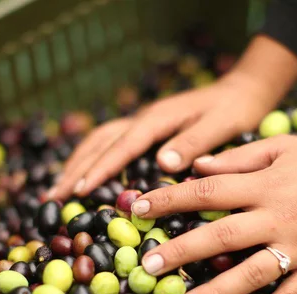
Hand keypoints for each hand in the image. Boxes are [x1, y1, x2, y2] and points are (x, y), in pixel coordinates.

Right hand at [47, 36, 296, 199]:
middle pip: (99, 142)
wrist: (242, 92)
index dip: (101, 169)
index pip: (122, 145)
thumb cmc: (235, 111)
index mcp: (158, 119)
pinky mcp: (146, 130)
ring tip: (57, 190)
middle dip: (75, 169)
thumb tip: (163, 162)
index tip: (80, 190)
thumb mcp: (222, 125)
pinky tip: (84, 176)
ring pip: (99, 141)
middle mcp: (144, 119)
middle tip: (53, 198)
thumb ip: (195, 142)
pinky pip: (110, 143)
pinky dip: (92, 159)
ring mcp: (142, 123)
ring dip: (77, 164)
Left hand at [130, 124, 296, 293]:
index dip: (170, 199)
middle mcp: (278, 216)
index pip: (209, 190)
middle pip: (222, 235)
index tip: (136, 206)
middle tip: (147, 266)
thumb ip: (239, 158)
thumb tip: (196, 166)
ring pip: (252, 272)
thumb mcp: (283, 148)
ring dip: (217, 291)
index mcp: (266, 185)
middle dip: (181, 250)